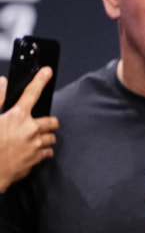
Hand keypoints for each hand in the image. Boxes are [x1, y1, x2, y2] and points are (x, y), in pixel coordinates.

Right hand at [0, 66, 58, 190]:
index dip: (40, 80)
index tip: (47, 72)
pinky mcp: (36, 160)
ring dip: (46, 137)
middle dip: (48, 122)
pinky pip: (47, 153)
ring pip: (51, 139)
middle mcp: (30, 130)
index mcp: (17, 117)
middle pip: (52, 122)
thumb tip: (3, 83)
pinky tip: (32, 152)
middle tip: (39, 124)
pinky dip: (42, 152)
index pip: (32, 93)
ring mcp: (35, 146)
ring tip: (34, 139)